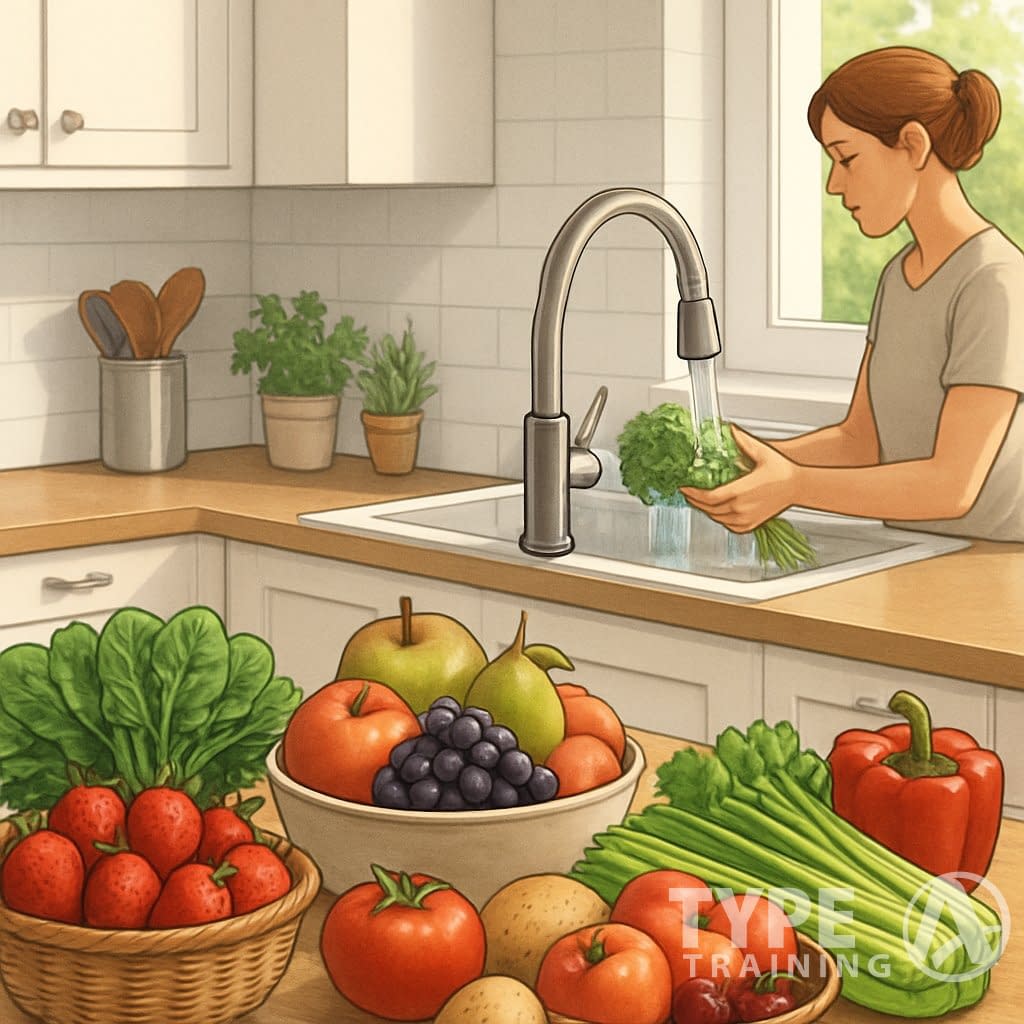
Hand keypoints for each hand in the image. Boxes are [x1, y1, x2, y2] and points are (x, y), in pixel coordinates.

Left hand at [679, 427, 798, 531]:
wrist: (799, 486)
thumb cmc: (783, 471)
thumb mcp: (762, 453)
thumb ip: (743, 442)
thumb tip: (730, 429)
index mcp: (740, 492)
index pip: (708, 497)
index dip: (692, 494)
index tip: (684, 487)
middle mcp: (741, 508)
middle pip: (709, 509)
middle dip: (695, 501)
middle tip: (688, 493)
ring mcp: (746, 518)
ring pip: (717, 518)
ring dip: (705, 509)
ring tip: (699, 500)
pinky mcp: (751, 524)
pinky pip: (729, 525)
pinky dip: (719, 518)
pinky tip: (716, 510)